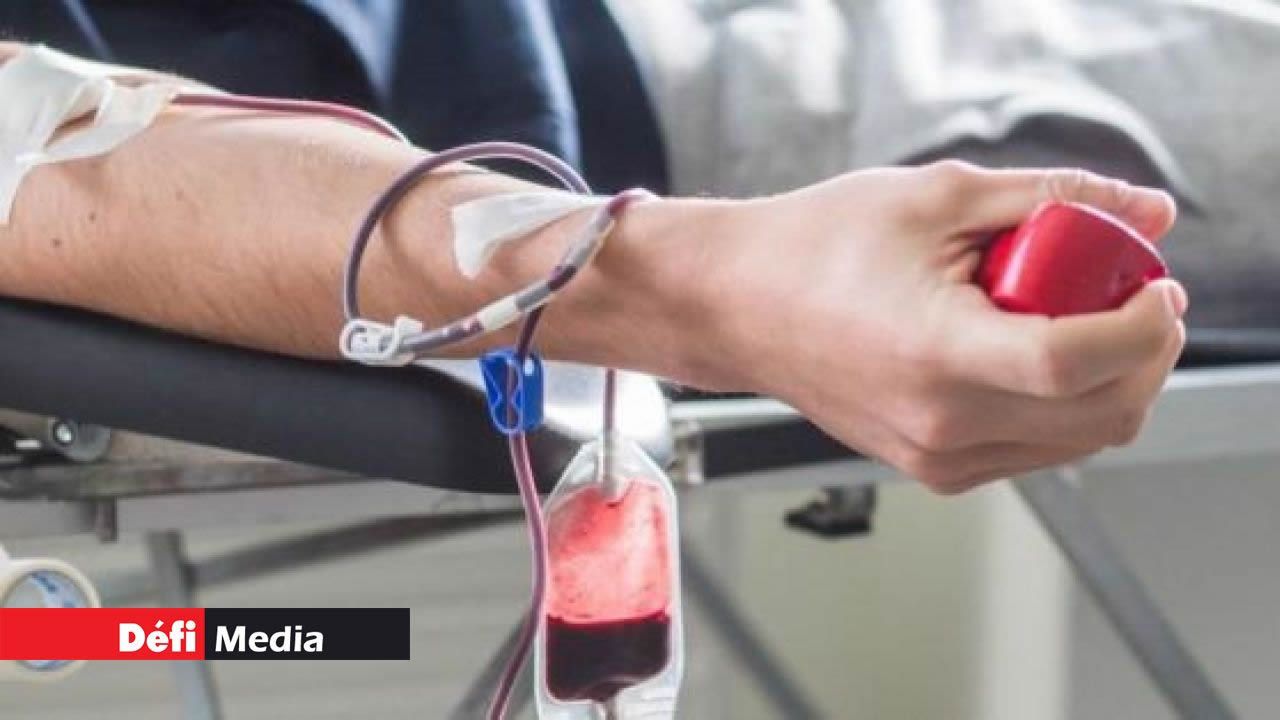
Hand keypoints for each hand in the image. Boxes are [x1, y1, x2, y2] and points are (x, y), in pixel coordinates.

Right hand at [690, 161, 1184, 492]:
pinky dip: (1061, 401)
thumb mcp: (938, 197)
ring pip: (1079, 439)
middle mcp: (941, 424)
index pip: (1077, 361)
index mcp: (936, 353)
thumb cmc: (814, 248)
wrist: (735, 305)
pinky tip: (1032, 348)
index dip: (1141, 324)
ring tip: (1076, 314)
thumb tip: (1144, 211)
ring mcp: (938, 457)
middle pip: (1102, 414)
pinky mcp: (934, 467)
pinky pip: (1035, 447)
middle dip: (1145, 352)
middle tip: (1134, 294)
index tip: (1156, 286)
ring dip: (1108, 378)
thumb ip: (1052, 200)